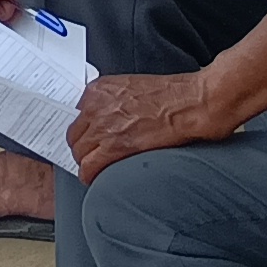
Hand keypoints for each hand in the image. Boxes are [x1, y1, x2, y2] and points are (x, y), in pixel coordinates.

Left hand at [68, 72, 234, 179]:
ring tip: (98, 169)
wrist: (191, 103)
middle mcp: (95, 106)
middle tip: (94, 157)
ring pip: (79, 153)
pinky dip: (90, 176)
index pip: (77, 116)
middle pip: (74, 136)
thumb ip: (112, 101)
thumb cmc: (171, 95)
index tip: (91, 139)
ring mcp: (103, 126)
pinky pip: (89, 168)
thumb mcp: (131, 87)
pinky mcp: (114, 146)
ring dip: (87, 163)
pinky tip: (96, 179)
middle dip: (84, 148)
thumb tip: (105, 118)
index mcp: (98, 89)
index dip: (86, 131)